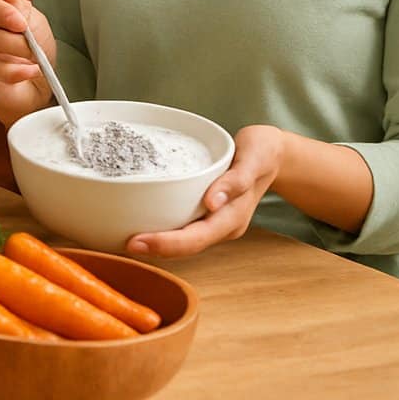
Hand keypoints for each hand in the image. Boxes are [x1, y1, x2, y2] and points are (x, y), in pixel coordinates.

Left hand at [127, 125, 284, 257]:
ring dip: (158, 243)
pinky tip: (142, 225)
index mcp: (235, 216)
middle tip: (125, 244)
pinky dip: (164, 230)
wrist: (273, 154)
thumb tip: (213, 202)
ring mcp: (216, 221)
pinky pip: (185, 227)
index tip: (139, 241)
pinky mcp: (207, 213)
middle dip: (157, 247)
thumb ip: (238, 179)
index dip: (168, 243)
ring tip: (126, 240)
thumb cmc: (263, 152)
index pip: (198, 236)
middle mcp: (224, 224)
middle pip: (189, 244)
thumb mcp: (255, 157)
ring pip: (186, 240)